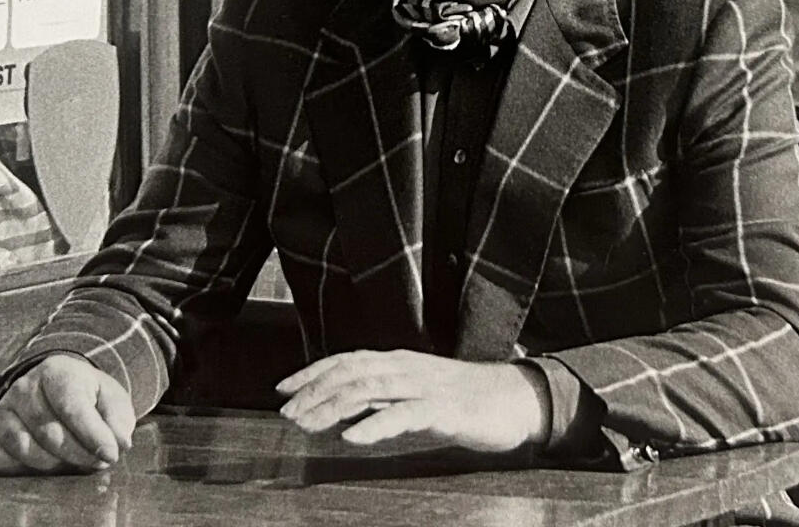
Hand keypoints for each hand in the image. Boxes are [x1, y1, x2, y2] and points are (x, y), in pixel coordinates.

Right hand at [0, 352, 135, 474]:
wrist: (54, 390)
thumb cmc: (87, 398)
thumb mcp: (110, 400)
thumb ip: (118, 420)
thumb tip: (120, 444)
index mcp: (56, 372)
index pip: (72, 406)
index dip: (93, 435)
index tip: (111, 455)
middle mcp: (24, 387)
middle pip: (49, 432)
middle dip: (78, 455)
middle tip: (97, 463)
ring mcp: (3, 410)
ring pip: (25, 448)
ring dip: (53, 465)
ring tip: (73, 463)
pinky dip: (19, 470)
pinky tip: (41, 469)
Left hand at [276, 349, 550, 451]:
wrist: (516, 399)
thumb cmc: (465, 399)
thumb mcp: (417, 391)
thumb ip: (385, 395)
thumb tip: (344, 407)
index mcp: (399, 361)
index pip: (347, 360)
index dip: (312, 372)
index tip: (282, 389)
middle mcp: (407, 367)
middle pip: (351, 373)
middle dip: (314, 392)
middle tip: (286, 413)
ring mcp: (425, 386)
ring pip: (369, 390)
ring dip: (332, 407)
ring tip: (307, 424)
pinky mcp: (444, 410)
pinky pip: (404, 415)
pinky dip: (375, 424)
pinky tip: (353, 437)